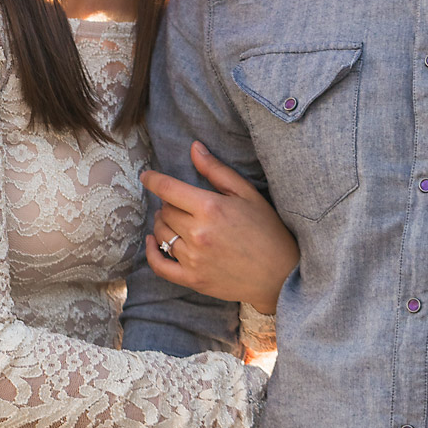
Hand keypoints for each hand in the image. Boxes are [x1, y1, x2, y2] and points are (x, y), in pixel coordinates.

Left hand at [144, 141, 297, 312]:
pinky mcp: (192, 279)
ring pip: (160, 234)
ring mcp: (193, 258)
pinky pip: (159, 265)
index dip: (152, 180)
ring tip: (174, 220)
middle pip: (164, 211)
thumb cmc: (267, 230)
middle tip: (181, 204)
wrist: (281, 274)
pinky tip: (153, 241)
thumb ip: (216, 170)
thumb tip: (194, 147)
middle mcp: (198, 233)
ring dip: (162, 224)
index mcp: (210, 207)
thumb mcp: (247, 194)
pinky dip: (151, 252)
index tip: (146, 176)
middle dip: (169, 204)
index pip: (168, 188)